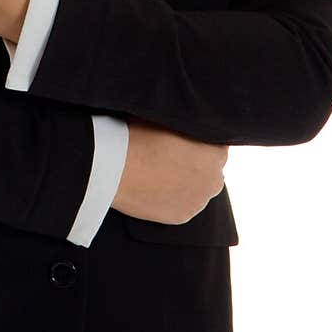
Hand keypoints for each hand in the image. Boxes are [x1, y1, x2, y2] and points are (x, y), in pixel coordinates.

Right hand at [110, 118, 227, 223]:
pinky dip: (172, 199)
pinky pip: (182, 205)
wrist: (114, 168)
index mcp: (217, 150)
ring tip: (159, 173)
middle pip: (210, 169)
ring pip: (197, 189)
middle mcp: (215, 178)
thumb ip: (185, 120)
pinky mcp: (183, 216)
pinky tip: (154, 188)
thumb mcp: (167, 116)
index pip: (216, 144)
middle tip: (168, 156)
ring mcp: (199, 200)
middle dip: (195, 163)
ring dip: (185, 183)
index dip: (197, 141)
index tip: (180, 140)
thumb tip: (186, 114)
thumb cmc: (138, 135)